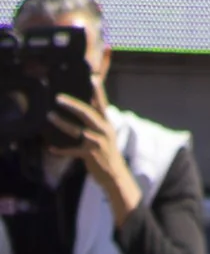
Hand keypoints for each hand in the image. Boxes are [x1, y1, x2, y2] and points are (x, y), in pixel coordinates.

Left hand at [46, 89, 140, 213]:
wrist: (115, 175)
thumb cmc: (108, 154)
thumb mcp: (106, 135)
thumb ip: (97, 123)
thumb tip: (84, 110)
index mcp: (107, 124)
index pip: (102, 104)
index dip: (98, 91)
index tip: (93, 78)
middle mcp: (103, 130)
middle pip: (87, 113)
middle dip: (72, 104)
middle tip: (58, 98)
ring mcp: (97, 142)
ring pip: (77, 130)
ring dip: (62, 123)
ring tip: (49, 116)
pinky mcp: (90, 154)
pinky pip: (72, 150)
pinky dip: (61, 149)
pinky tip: (51, 148)